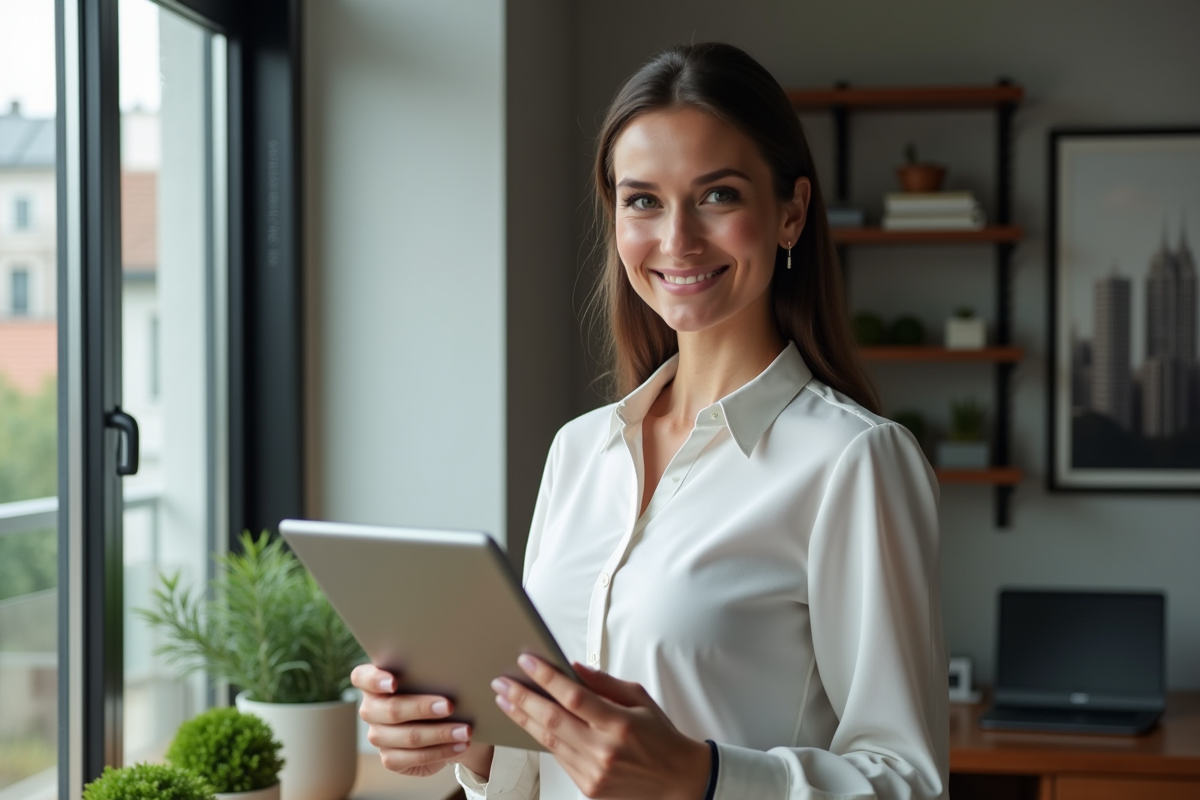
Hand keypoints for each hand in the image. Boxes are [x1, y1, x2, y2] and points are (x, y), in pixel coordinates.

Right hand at [351, 663, 493, 777]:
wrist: (443, 722)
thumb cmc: (434, 690)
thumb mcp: (431, 678)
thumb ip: (429, 672)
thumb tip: (452, 669)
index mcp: (374, 682)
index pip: (362, 677)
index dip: (375, 680)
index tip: (394, 682)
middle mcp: (371, 709)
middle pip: (391, 709)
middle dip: (422, 708)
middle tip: (449, 706)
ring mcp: (378, 735)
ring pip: (406, 736)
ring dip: (439, 734)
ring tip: (464, 730)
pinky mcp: (390, 758)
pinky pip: (413, 758)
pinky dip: (441, 751)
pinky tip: (459, 745)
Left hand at [492, 655, 709, 799]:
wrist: (678, 780)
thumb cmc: (661, 736)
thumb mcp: (640, 699)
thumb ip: (604, 682)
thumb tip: (573, 667)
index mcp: (619, 724)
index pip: (573, 696)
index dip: (546, 677)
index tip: (526, 661)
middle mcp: (604, 751)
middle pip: (552, 720)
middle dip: (521, 698)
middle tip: (501, 682)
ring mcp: (594, 773)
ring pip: (548, 741)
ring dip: (523, 718)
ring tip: (506, 700)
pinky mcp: (588, 788)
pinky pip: (558, 758)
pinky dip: (542, 738)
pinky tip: (529, 723)